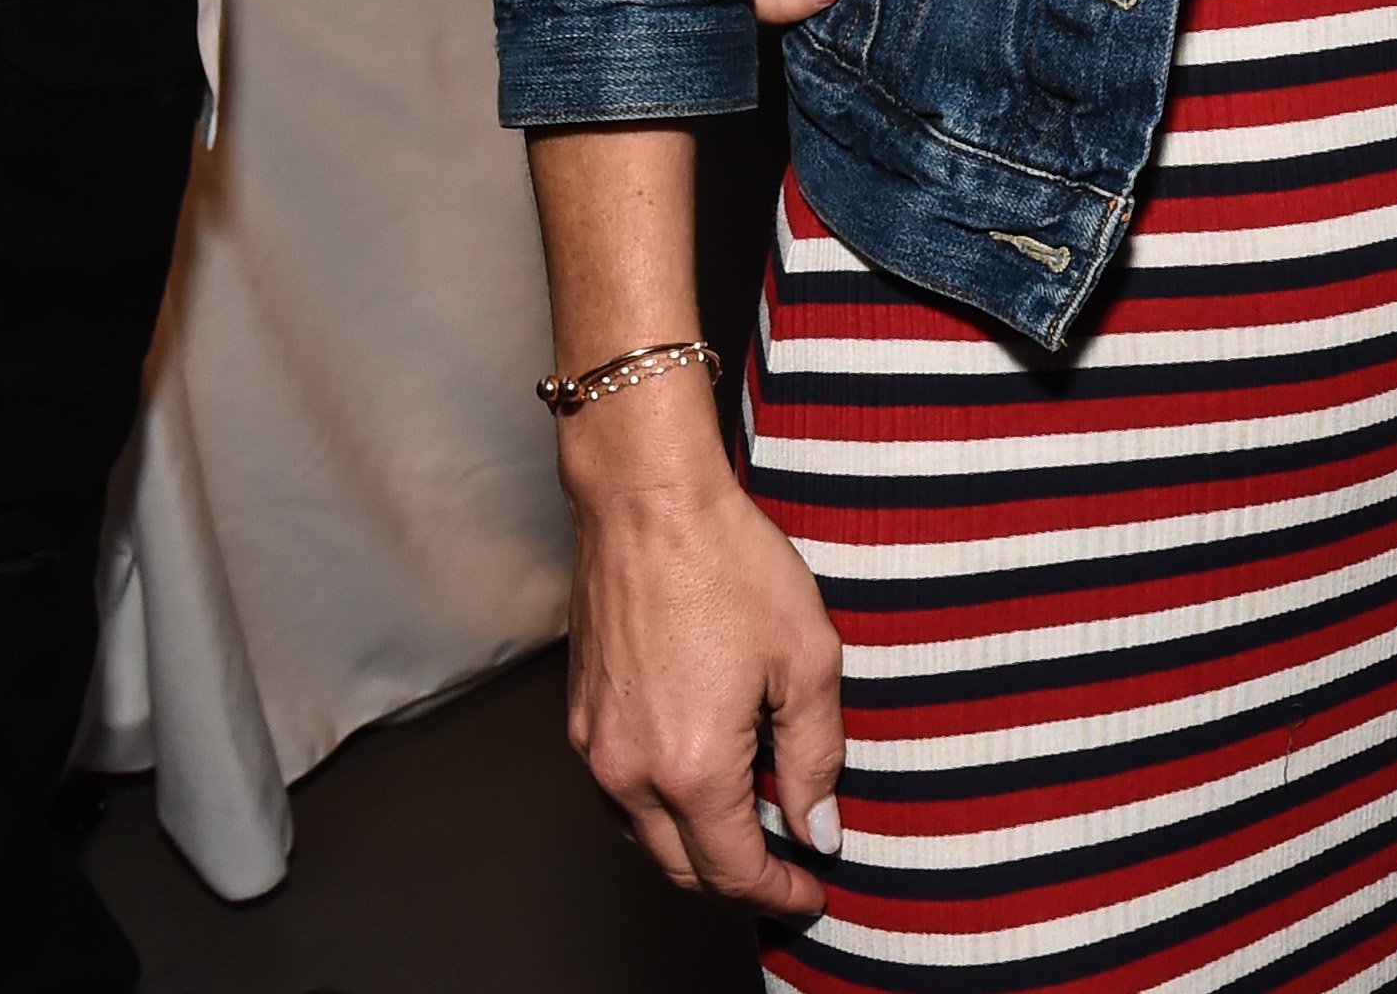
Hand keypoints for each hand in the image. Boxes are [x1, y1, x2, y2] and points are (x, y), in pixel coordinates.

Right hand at [560, 387, 843, 919]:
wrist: (648, 501)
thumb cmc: (728, 563)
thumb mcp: (806, 660)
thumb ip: (816, 757)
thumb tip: (818, 829)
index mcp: (691, 768)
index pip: (733, 871)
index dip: (778, 894)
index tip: (811, 893)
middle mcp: (629, 771)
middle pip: (682, 869)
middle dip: (736, 885)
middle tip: (786, 874)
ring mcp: (594, 747)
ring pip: (644, 836)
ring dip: (694, 850)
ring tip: (748, 831)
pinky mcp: (578, 718)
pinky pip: (619, 794)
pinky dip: (659, 810)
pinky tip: (696, 784)